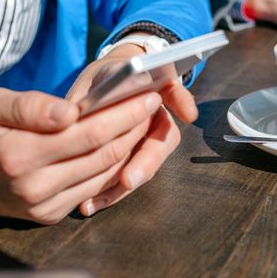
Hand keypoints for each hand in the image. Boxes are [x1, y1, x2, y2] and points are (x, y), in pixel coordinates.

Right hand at [0, 87, 162, 224]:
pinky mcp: (47, 215)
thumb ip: (30, 107)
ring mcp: (42, 206)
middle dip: (134, 128)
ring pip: (103, 175)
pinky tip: (120, 146)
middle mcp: (34, 187)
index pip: (88, 134)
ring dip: (129, 148)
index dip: (123, 114)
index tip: (147, 95)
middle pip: (103, 156)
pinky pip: (91, 189)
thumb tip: (71, 111)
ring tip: (142, 122)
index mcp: (19, 155)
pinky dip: (112, 168)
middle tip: (152, 104)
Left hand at [66, 42, 198, 215]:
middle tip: (129, 180)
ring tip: (97, 202)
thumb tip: (89, 105)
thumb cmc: (109, 77)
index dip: (182, 102)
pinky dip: (109, 193)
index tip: (188, 114)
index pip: (175, 92)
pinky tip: (88, 204)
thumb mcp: (106, 73)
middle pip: (161, 142)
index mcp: (159, 89)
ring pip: (143, 167)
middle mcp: (159, 119)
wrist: (108, 84)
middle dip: (146, 163)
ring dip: (123, 187)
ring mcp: (148, 141)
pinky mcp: (131, 160)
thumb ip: (109, 86)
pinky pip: (125, 179)